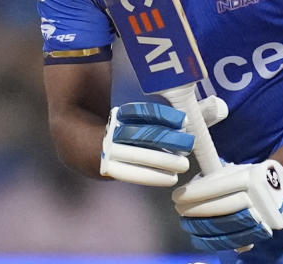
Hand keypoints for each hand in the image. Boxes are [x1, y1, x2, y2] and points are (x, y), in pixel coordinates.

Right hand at [100, 97, 227, 186]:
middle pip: (139, 135)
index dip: (162, 116)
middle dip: (165, 140)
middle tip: (188, 143)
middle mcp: (104, 130)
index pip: (139, 112)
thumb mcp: (130, 107)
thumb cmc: (114, 118)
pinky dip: (151, 176)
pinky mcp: (102, 169)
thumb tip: (207, 105)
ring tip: (182, 163)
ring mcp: (101, 151)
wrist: (75, 135)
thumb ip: (158, 109)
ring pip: (135, 156)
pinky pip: (128, 174)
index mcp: (113, 111)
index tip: (182, 121)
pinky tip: (168, 177)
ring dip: (162, 160)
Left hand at [172, 159, 282, 250]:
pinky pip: (236, 240)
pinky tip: (200, 238)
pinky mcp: (263, 230)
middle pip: (220, 208)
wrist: (280, 185)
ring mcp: (263, 215)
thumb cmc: (249, 175)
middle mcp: (258, 197)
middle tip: (179, 211)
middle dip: (195, 211)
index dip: (194, 194)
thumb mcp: (234, 170)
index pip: (216, 188)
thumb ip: (213, 179)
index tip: (177, 197)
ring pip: (226, 227)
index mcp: (250, 177)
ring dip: (202, 228)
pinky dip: (215, 240)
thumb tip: (189, 192)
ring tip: (187, 224)